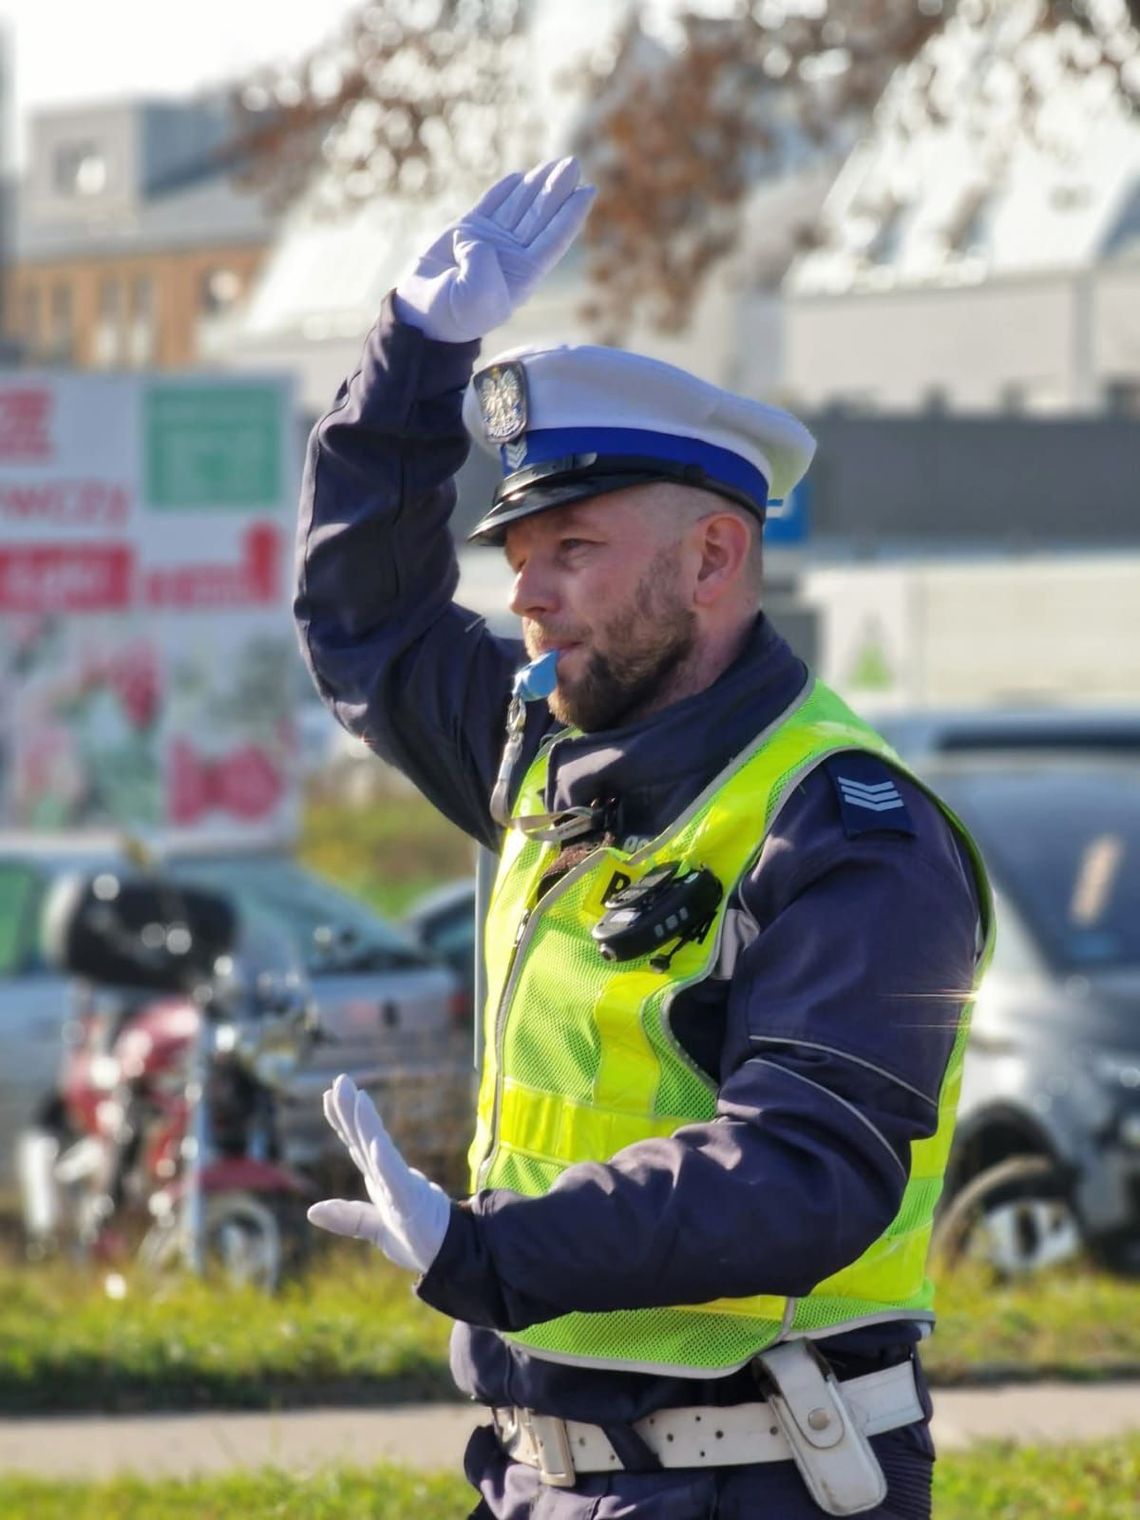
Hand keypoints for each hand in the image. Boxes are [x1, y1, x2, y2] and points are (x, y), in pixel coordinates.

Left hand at [307, 1073, 451, 1273]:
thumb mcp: (374, 1228)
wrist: (450, 1256)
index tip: (329, 1094)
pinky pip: (396, 1179)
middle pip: (365, 1139)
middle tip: (340, 1080)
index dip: (342, 1119)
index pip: (356, 1143)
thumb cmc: (416, 1238)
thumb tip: (311, 1211)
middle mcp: (389, 1176)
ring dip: (368, 1124)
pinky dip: (385, 1161)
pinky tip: (375, 1144)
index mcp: (380, 1179)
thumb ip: (347, 1217)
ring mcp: (401, 1186)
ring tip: (358, 1097)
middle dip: (351, 1110)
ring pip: (379, 1151)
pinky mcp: (412, 1202)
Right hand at [394, 157, 594, 342]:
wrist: (424, 314)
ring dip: (537, 184)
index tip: (588, 190)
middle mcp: (512, 255)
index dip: (571, 214)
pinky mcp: (468, 231)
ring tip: (555, 163)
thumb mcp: (475, 297)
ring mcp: (491, 241)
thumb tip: (478, 238)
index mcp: (523, 274)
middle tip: (573, 163)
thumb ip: (482, 264)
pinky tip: (521, 177)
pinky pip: (490, 205)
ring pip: (519, 206)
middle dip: (557, 189)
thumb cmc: (455, 313)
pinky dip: (504, 190)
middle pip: (540, 216)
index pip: (553, 239)